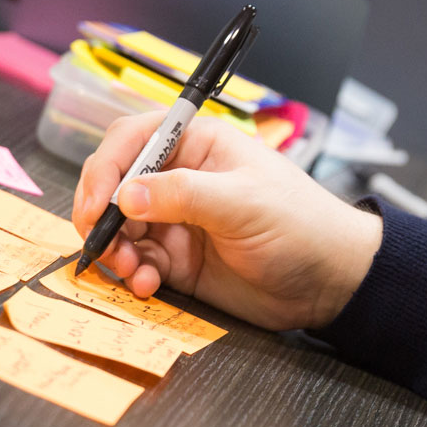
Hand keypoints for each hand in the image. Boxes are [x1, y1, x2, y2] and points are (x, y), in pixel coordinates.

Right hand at [71, 113, 380, 330]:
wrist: (330, 282)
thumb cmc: (300, 225)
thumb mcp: (241, 202)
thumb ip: (182, 196)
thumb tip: (126, 195)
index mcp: (196, 146)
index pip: (131, 142)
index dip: (105, 170)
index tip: (96, 204)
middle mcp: (179, 179)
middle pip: (115, 187)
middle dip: (102, 216)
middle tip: (102, 243)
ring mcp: (176, 221)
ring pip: (120, 229)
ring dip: (116, 250)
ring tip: (132, 270)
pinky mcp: (178, 260)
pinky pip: (138, 262)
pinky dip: (133, 275)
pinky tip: (148, 284)